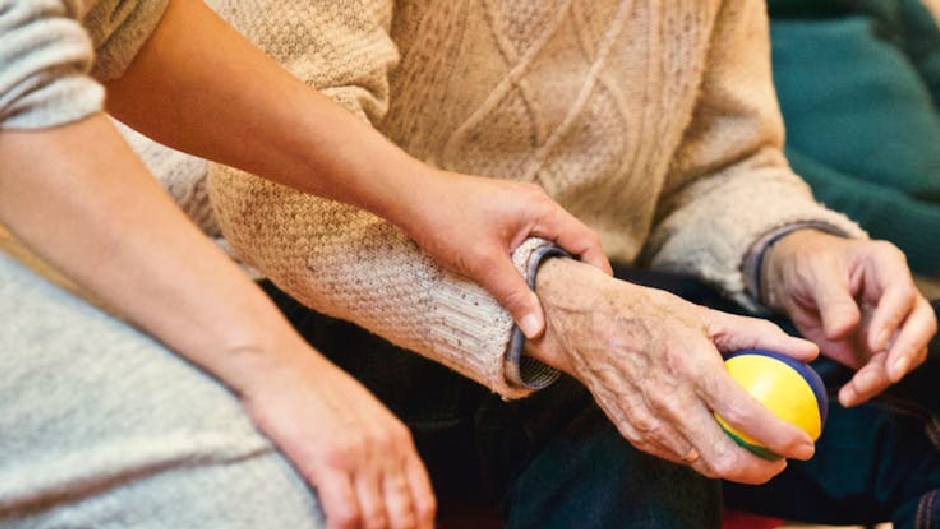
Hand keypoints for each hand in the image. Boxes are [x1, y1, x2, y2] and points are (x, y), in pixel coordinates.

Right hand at [239, 353, 434, 528]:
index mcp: (397, 440)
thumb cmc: (315, 390)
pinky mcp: (328, 461)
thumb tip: (384, 483)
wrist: (281, 366)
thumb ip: (379, 447)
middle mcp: (385, 450)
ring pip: (377, 523)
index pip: (423, 502)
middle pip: (404, 519)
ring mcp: (359, 456)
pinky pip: (345, 516)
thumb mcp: (363, 415)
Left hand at [400, 170, 611, 338]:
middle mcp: (536, 204)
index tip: (599, 302)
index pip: (586, 240)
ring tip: (556, 302)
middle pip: (572, 242)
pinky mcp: (504, 214)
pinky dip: (536, 261)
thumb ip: (515, 296)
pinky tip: (527, 284)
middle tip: (580, 308)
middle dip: (578, 274)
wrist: (410, 196)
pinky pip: (532, 239)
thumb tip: (538, 329)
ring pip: (551, 242)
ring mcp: (520, 207)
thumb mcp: (484, 264)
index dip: (598, 271)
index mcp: (540, 209)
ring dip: (554, 269)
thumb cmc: (446, 220)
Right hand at [525, 259, 818, 484]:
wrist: (584, 324)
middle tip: (781, 460)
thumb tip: (807, 352)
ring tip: (753, 453)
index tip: (806, 444)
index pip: (745, 414)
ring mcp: (645, 420)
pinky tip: (715, 440)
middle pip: (723, 458)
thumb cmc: (646, 314)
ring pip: (700, 464)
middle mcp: (666, 399)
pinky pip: (676, 455)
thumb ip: (758, 335)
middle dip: (762, 470)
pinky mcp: (632, 431)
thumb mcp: (703, 314)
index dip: (782, 437)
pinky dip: (701, 454)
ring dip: (734, 467)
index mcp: (689, 365)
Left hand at [762, 230, 937, 406]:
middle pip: (920, 325)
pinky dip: (869, 386)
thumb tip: (842, 331)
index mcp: (886, 265)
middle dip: (906, 351)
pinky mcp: (878, 348)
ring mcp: (893, 323)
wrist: (796, 280)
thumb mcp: (815, 274)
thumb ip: (832, 301)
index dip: (892, 319)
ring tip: (856, 390)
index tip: (874, 343)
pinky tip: (850, 396)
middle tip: (890, 374)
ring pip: (905, 353)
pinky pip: (882, 370)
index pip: (902, 293)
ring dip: (884, 376)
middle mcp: (899, 295)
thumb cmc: (810, 264)